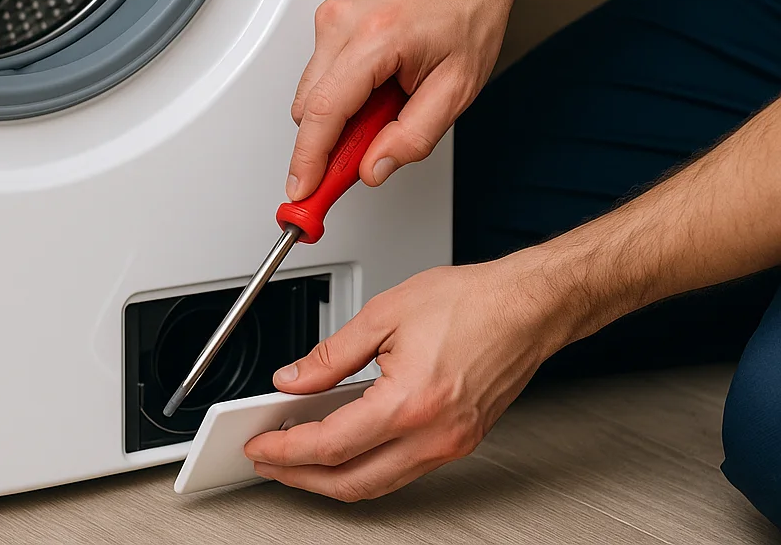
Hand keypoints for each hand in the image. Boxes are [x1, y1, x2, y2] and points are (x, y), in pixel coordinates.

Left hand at [244, 254, 566, 501]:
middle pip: (351, 482)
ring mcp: (450, 445)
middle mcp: (433, 436)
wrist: (526, 306)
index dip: (286, 450)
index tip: (259, 444)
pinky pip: (402, 470)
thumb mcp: (385, 313)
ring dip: (332, 478)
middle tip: (269, 461)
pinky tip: (346, 444)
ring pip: (377, 484)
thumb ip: (332, 354)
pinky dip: (365, 465)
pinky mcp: (459, 441)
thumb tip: (294, 380)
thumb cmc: (471, 302)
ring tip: (298, 456)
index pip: (330, 445)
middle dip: (301, 479)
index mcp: (410, 403)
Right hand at [287, 0, 521, 201]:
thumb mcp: (457, 89)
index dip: (309, 160)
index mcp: (377, 37)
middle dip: (329, 144)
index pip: (325, 111)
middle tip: (364, 160)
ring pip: (311, 94)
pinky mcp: (329, 20)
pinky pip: (320, 76)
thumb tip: (373, 167)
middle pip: (310, 107)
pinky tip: (376, 91)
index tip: (302, 191)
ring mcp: (332, 17)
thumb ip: (414, 136)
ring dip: (340, 118)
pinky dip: (341, 96)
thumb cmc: (467, 16)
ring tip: (387, 109)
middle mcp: (344, 22)